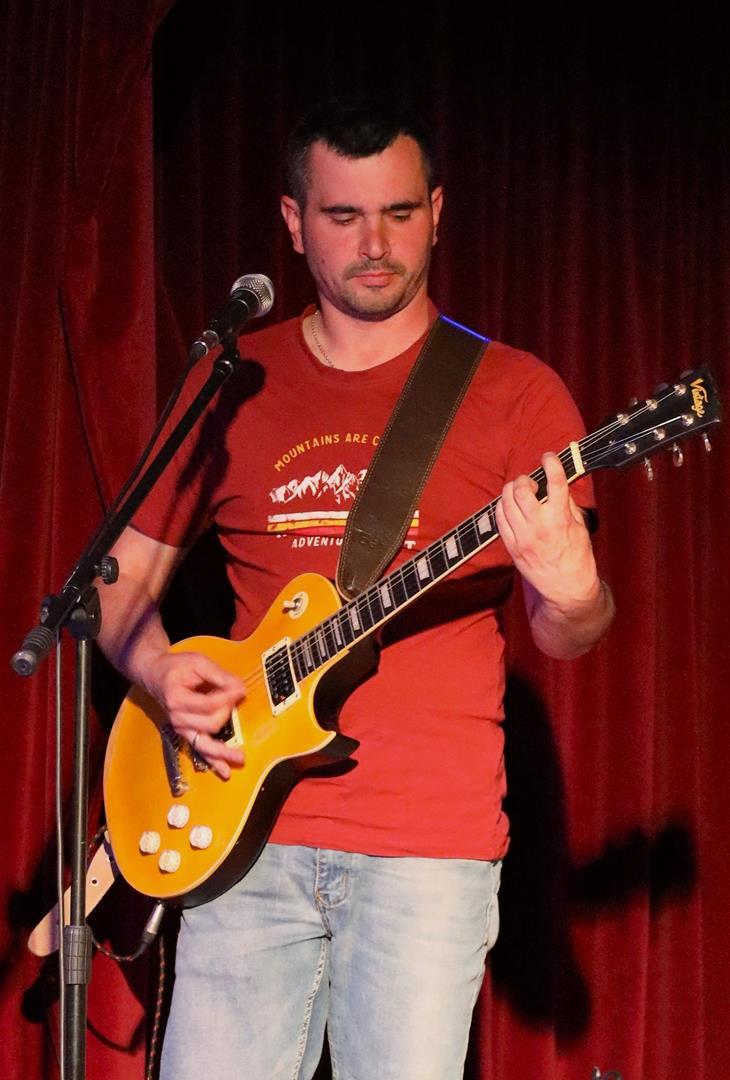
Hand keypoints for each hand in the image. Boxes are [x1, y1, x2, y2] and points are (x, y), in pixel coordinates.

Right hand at [144, 650, 245, 779]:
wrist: (155, 675)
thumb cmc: (176, 668)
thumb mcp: (198, 662)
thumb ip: (219, 676)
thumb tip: (240, 689)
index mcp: (177, 699)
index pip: (209, 704)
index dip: (228, 697)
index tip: (240, 689)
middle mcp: (177, 718)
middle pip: (211, 723)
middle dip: (228, 712)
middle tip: (237, 696)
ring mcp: (181, 728)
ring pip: (206, 742)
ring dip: (223, 750)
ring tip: (240, 757)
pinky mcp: (186, 733)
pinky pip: (200, 750)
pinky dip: (213, 761)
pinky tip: (224, 770)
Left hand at [495, 452, 599, 611]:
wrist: (566, 589)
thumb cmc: (577, 558)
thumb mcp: (580, 527)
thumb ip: (567, 503)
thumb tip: (556, 484)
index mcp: (560, 520)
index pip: (555, 483)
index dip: (551, 463)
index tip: (549, 456)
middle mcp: (538, 527)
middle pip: (521, 490)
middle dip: (524, 479)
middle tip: (530, 482)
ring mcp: (522, 537)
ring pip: (506, 501)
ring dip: (511, 490)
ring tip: (520, 493)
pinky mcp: (511, 547)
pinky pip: (498, 519)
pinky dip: (502, 507)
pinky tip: (510, 506)